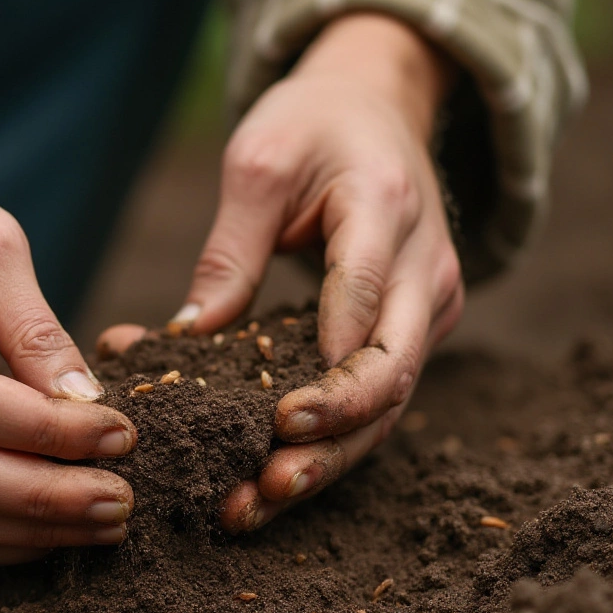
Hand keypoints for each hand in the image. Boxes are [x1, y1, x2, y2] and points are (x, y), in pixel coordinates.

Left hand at [101, 14, 464, 531]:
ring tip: (255, 506)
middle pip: (392, 375)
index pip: (367, 308)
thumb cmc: (311, 124)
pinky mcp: (408, 329)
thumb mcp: (257, 161)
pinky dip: (326, 441)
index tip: (282, 420)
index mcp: (387, 210)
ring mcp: (425, 305)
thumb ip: (229, 251)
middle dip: (332, 439)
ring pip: (388, 404)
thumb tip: (186, 338)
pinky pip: (374, 396)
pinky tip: (268, 480)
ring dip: (326, 461)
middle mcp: (424, 269)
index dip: (334, 375)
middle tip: (266, 486)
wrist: (376, 106)